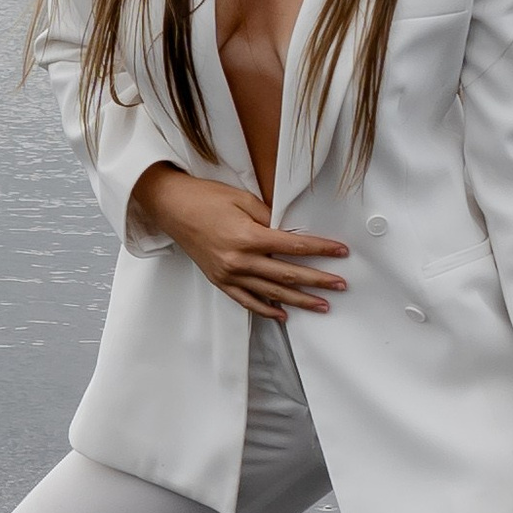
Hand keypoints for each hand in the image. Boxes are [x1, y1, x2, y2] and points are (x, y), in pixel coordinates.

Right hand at [132, 164, 348, 319]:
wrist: (171, 208)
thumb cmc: (206, 198)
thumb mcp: (243, 199)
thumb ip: (270, 218)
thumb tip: (291, 233)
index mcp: (247, 237)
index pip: (294, 247)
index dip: (320, 249)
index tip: (340, 252)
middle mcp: (240, 260)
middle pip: (288, 274)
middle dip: (318, 280)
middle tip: (340, 284)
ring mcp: (229, 274)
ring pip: (272, 293)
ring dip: (300, 301)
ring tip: (322, 305)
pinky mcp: (220, 281)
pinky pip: (247, 300)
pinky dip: (266, 309)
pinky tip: (283, 314)